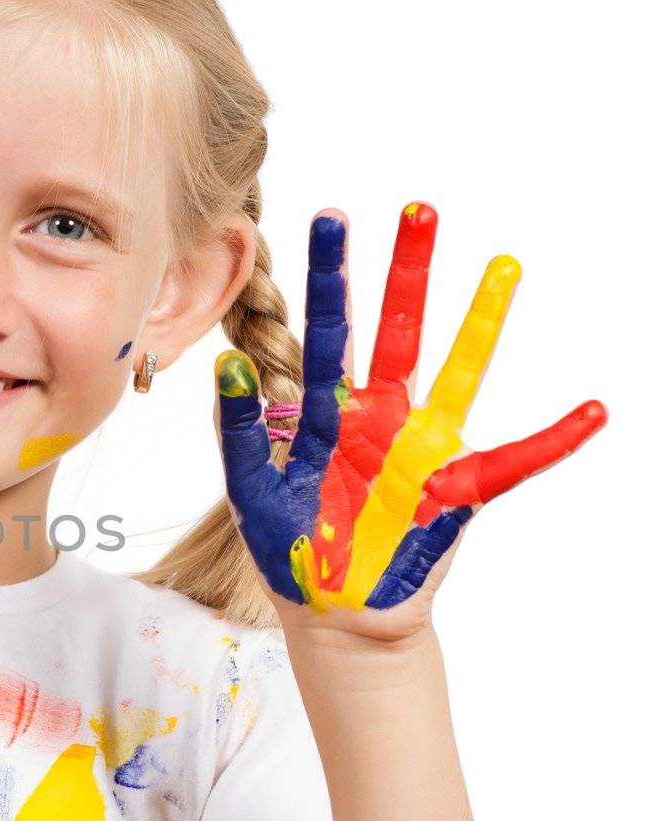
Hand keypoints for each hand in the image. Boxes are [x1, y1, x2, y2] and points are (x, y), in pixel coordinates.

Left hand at [214, 201, 605, 640]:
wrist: (332, 613)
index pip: (325, 332)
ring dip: (480, 322)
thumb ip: (238, 432)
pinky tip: (592, 412)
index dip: (327, 278)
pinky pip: (513, 462)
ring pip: (456, 372)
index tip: (329, 218)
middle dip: (404, 271)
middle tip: (418, 207)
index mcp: (323, 413)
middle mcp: (375, 418)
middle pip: (394, 330)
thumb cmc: (291, 549)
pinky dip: (554, 441)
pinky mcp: (455, 491)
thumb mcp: (250, 492)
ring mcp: (419, 449)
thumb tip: (227, 364)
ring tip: (503, 266)